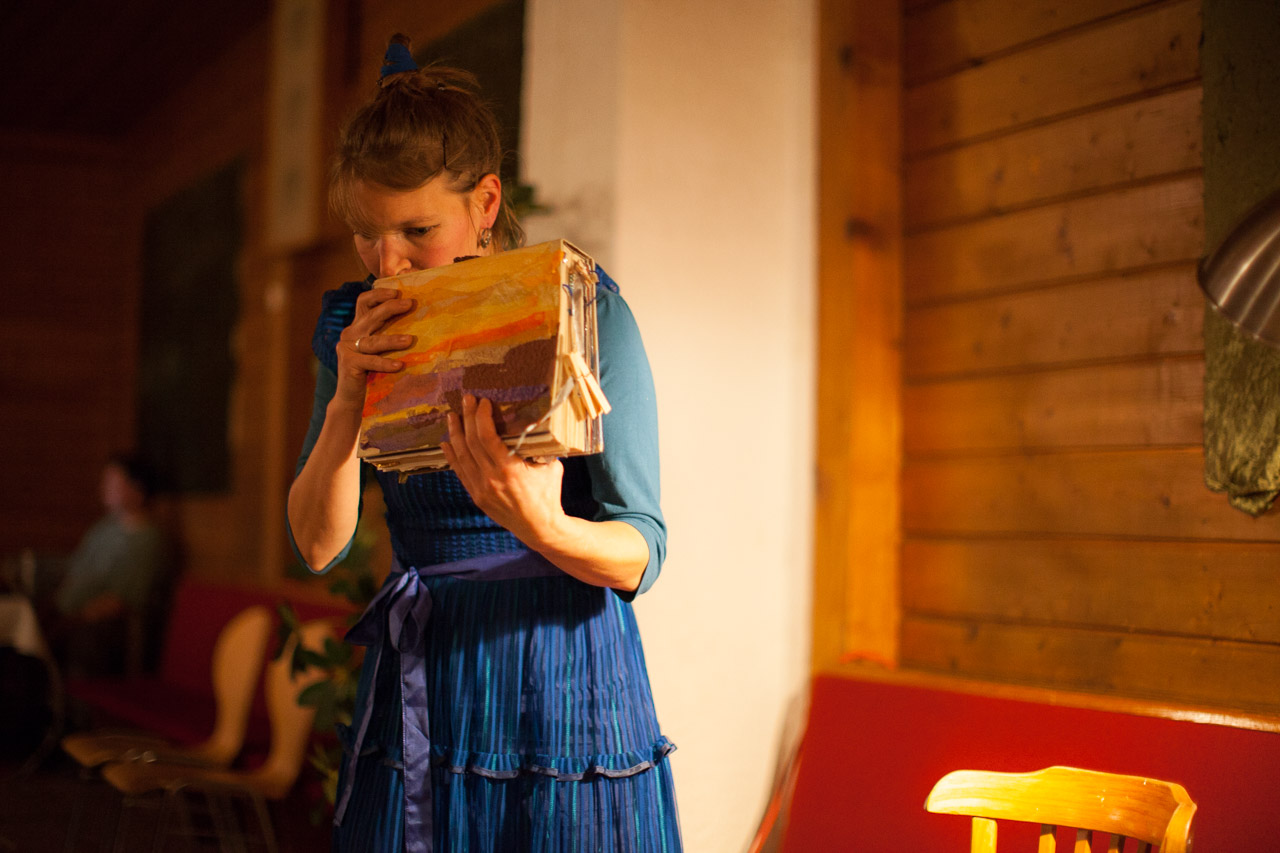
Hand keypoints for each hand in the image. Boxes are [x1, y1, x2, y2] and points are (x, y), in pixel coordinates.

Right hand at [333, 287, 414, 408]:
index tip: (398, 292)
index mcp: (358, 326)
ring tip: (410, 340)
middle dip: (391, 308)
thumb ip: (387, 334)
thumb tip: (417, 322)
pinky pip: (370, 362)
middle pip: (370, 316)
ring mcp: (347, 348)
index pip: (364, 302)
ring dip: (392, 339)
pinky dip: (385, 363)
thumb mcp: (379, 349)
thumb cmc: (371, 372)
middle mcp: (350, 333)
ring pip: (373, 341)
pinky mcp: (348, 364)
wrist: (352, 397)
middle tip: (410, 304)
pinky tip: (399, 365)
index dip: (379, 294)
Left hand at [442, 395, 565, 544]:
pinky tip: (447, 442)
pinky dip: (452, 456)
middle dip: (467, 418)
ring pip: (461, 456)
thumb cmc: (548, 494)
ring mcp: (481, 488)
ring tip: (452, 416)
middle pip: (471, 442)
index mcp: (509, 469)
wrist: (539, 527)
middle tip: (466, 400)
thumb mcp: (550, 466)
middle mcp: (491, 478)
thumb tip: (537, 422)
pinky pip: (460, 472)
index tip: (483, 402)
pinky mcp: (477, 496)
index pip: (487, 436)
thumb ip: (541, 446)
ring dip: (455, 433)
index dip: (482, 416)